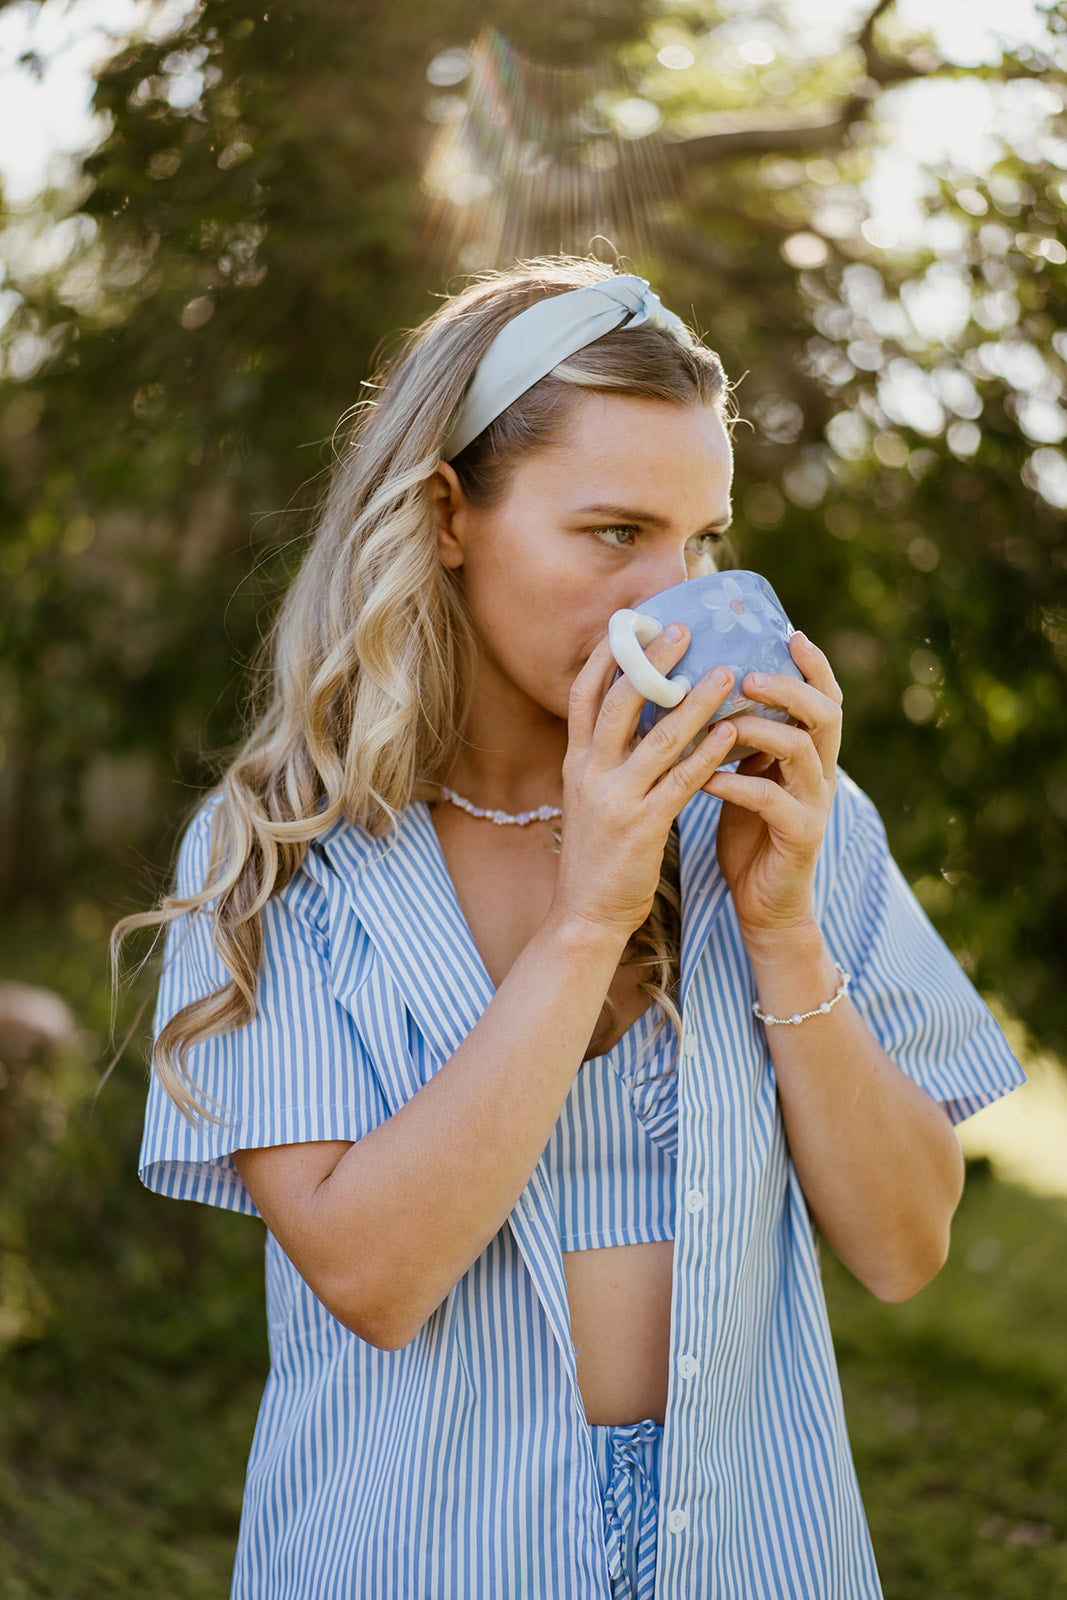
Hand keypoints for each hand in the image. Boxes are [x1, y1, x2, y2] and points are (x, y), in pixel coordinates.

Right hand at [552, 627, 739, 940]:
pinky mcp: (643, 827)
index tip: (633, 622)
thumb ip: (606, 756)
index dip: (607, 655)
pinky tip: (732, 733)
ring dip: (694, 702)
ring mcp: (615, 799)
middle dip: (652, 662)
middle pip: (620, 702)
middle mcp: (589, 772)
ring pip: (659, 738)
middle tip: (684, 629)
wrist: (585, 914)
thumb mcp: (589, 796)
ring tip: (726, 674)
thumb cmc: (597, 854)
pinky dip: (708, 754)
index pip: (583, 694)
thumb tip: (636, 713)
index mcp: (575, 761)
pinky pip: (682, 782)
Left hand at [702, 632, 842, 942]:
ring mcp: (814, 805)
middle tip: (748, 673)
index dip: (813, 665)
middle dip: (790, 687)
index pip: (824, 697)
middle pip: (825, 713)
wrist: (763, 905)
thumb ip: (742, 738)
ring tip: (722, 721)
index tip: (788, 632)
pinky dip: (738, 785)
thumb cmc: (748, 834)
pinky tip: (706, 778)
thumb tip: (704, 687)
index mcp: (809, 754)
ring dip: (761, 729)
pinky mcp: (800, 837)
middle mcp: (821, 773)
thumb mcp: (747, 776)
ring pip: (803, 750)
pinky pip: (773, 801)